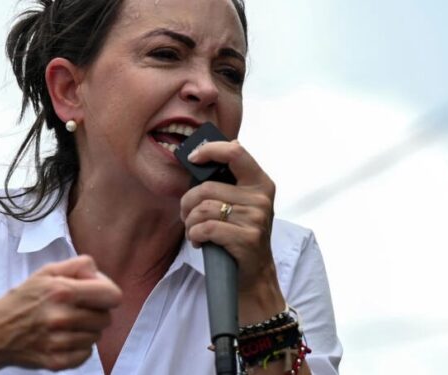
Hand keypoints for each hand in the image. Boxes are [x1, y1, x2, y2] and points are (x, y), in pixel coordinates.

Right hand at [0, 255, 121, 371]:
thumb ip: (77, 265)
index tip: (97, 295)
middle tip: (77, 310)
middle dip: (96, 312)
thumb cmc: (25, 298)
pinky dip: (78, 347)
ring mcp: (58, 342)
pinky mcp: (55, 361)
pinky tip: (63, 339)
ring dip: (86, 330)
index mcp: (62, 291)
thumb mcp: (47, 272)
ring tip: (67, 324)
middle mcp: (61, 317)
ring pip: (96, 337)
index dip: (107, 293)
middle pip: (106, 318)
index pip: (112, 296)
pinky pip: (85, 354)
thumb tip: (97, 273)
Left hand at [180, 140, 284, 316]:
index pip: (235, 151)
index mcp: (260, 183)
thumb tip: (199, 158)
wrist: (255, 275)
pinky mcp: (247, 238)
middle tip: (187, 216)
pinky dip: (194, 235)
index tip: (194, 158)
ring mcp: (256, 218)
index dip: (210, 150)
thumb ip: (226, 182)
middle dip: (187, 203)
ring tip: (194, 231)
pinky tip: (198, 242)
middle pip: (206, 187)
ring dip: (190, 223)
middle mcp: (260, 198)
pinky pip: (205, 228)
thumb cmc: (241, 235)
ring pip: (202, 209)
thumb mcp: (242, 204)